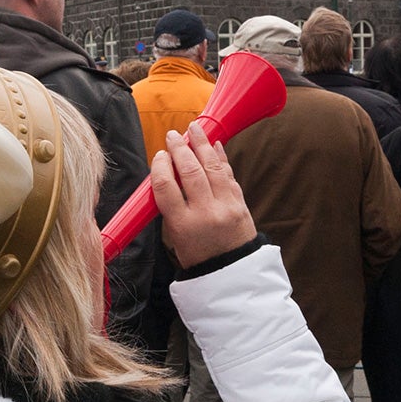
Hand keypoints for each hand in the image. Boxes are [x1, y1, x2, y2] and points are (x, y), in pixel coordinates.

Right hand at [149, 123, 255, 269]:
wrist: (231, 272)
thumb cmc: (197, 255)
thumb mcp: (175, 236)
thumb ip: (172, 206)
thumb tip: (169, 172)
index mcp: (182, 225)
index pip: (166, 186)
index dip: (161, 166)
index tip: (160, 155)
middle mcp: (205, 213)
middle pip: (190, 171)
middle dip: (180, 149)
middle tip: (173, 135)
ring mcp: (225, 207)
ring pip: (212, 168)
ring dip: (202, 145)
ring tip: (194, 129)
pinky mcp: (240, 204)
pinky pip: (229, 175)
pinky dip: (221, 158)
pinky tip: (214, 145)